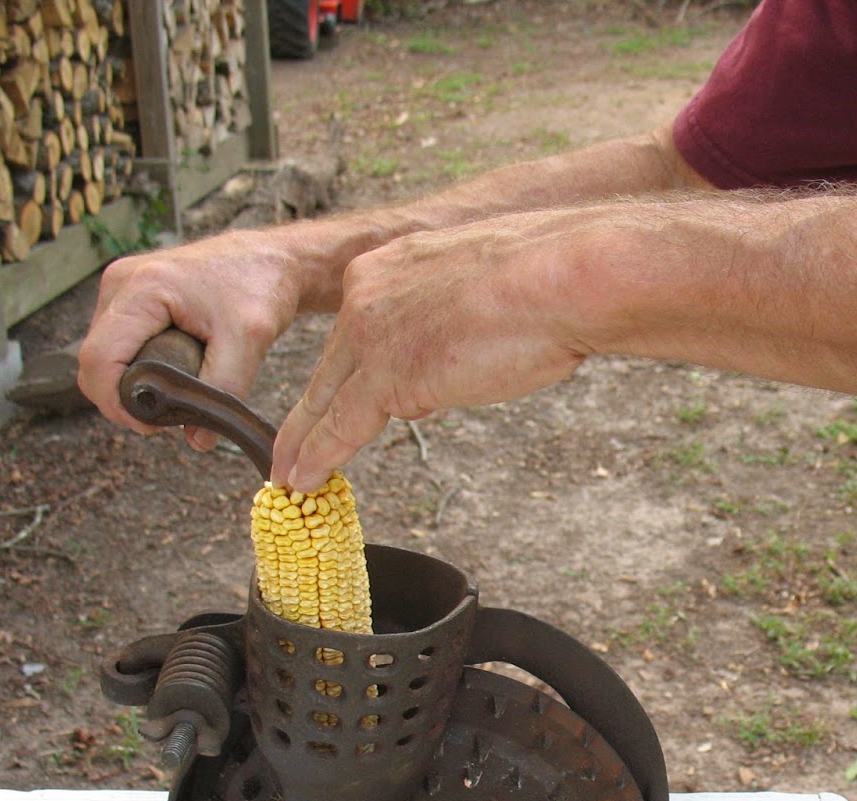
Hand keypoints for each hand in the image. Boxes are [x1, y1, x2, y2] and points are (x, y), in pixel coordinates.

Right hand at [77, 230, 306, 450]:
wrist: (268, 260)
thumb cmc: (259, 289)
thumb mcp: (249, 342)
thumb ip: (223, 391)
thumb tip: (197, 440)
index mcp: (143, 288)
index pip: (99, 359)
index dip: (116, 403)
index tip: (153, 426)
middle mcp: (120, 283)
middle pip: (93, 360)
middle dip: (122, 398)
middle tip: (166, 419)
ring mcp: (119, 288)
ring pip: (102, 355)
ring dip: (128, 384)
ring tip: (172, 397)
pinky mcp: (127, 298)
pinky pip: (115, 345)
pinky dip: (133, 368)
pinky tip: (168, 377)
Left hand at [271, 215, 589, 491]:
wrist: (567, 276)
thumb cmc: (553, 277)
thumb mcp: (490, 285)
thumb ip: (460, 315)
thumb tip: (462, 354)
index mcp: (394, 264)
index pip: (361, 326)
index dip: (351, 370)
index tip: (344, 394)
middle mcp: (371, 292)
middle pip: (332, 365)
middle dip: (311, 411)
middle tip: (290, 445)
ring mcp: (374, 333)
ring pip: (326, 398)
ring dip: (304, 442)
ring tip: (289, 473)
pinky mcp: (388, 374)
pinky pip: (340, 424)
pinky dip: (317, 456)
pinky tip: (301, 479)